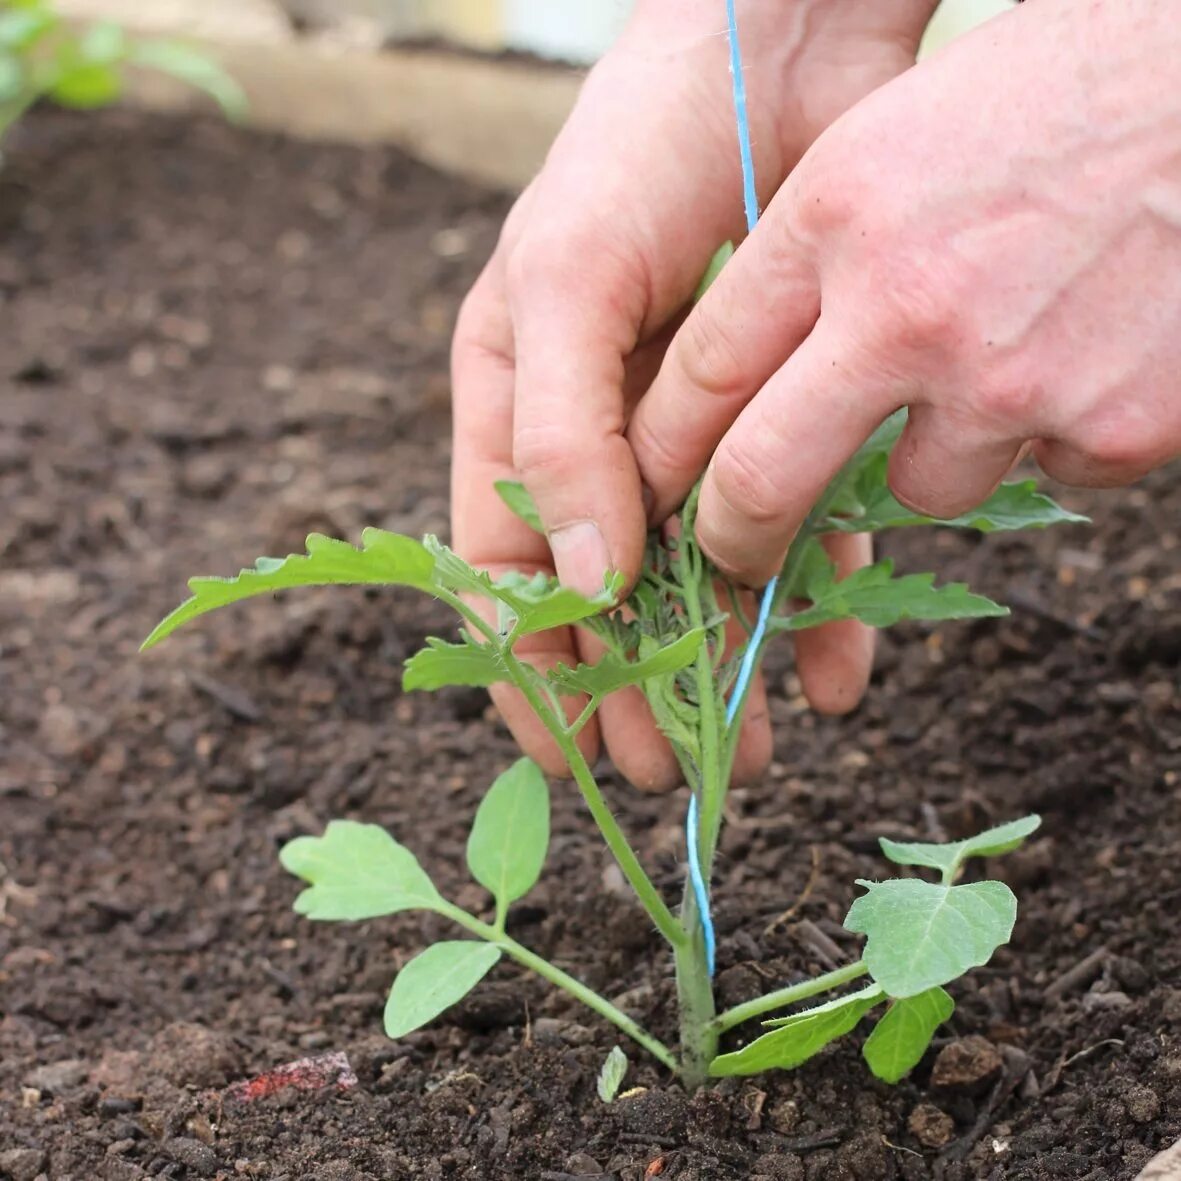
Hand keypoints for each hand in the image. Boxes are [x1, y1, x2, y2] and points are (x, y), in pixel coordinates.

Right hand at [452, 1, 932, 787]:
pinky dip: (819, 602)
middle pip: (606, 594)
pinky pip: (798, 529)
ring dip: (728, 669)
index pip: (500, 563)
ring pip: (705, 581)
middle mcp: (600, 436)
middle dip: (633, 690)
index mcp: (511, 406)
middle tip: (665, 776)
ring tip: (758, 750)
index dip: (524, 664)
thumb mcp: (564, 286)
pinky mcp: (784, 420)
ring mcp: (694, 435)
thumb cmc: (636, 151)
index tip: (559, 751)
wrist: (776, 53)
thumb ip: (558, 438)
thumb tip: (576, 587)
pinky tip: (840, 666)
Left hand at [630, 0, 1180, 585]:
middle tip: (734, 557)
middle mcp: (907, 306)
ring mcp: (1009, 376)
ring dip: (945, 452)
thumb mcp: (896, 140)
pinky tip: (1093, 347)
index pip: (703, 372)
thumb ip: (817, 259)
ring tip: (1005, 356)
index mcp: (836, 217)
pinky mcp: (1111, 426)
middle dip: (735, 539)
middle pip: (764, 477)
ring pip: (921, 490)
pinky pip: (1049, 473)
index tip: (657, 488)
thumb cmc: (1053, 94)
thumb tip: (758, 381)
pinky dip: (1058, 432)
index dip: (665, 448)